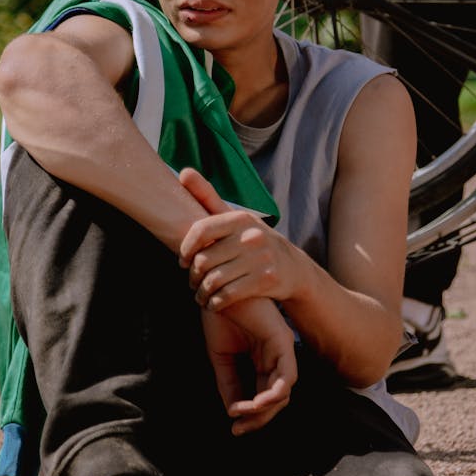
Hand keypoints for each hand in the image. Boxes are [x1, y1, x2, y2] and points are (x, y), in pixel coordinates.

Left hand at [178, 167, 294, 309]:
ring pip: (214, 281)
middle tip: (191, 282)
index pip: (200, 231)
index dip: (186, 249)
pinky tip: (213, 303)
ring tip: (200, 295)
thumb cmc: (255, 241)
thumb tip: (183, 171)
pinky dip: (215, 303)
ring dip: (201, 292)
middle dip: (193, 276)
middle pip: (204, 260)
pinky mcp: (265, 280)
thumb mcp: (236, 218)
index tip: (182, 260)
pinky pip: (227, 295)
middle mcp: (251, 236)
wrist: (293, 268)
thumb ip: (208, 196)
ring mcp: (260, 258)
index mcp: (240, 218)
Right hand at [201, 297, 296, 434]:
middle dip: (257, 419)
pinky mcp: (283, 342)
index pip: (263, 397)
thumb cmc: (220, 316)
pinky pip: (288, 377)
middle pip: (275, 401)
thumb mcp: (221, 357)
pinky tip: (254, 402)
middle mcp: (275, 358)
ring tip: (243, 414)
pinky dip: (273, 395)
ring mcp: (281, 351)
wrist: (219, 288)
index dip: (250, 417)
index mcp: (261, 361)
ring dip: (264, 411)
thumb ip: (229, 384)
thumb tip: (233, 412)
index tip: (233, 428)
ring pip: (283, 394)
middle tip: (238, 429)